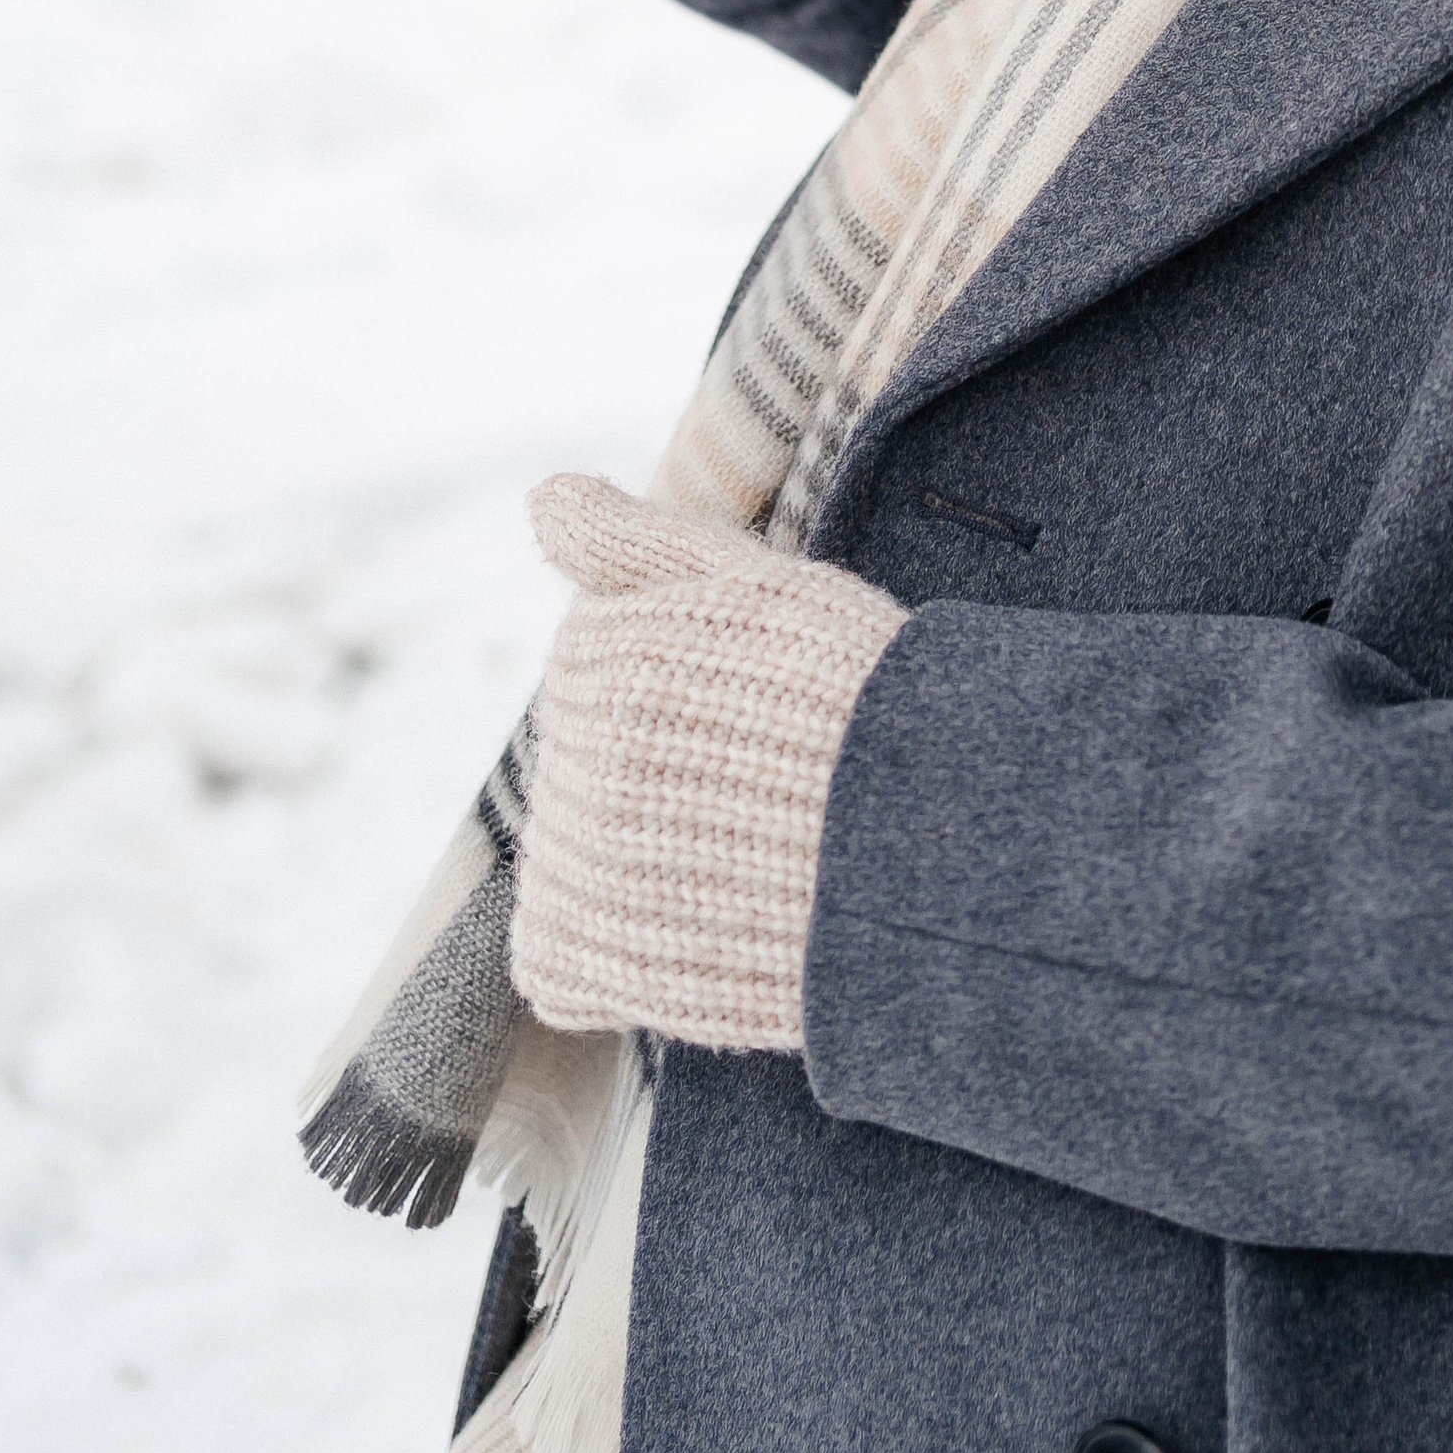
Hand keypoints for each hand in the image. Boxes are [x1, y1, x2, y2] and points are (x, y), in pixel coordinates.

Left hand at [507, 475, 905, 1054]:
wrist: (910, 837)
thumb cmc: (846, 693)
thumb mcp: (746, 579)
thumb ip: (632, 538)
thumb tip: (541, 496)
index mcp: (590, 652)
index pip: (609, 660)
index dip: (693, 681)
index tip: (761, 700)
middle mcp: (557, 753)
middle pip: (596, 755)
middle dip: (665, 767)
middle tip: (766, 782)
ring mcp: (558, 859)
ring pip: (581, 850)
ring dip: (645, 855)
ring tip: (747, 853)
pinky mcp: (569, 954)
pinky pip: (559, 956)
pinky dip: (611, 947)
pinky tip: (696, 924)